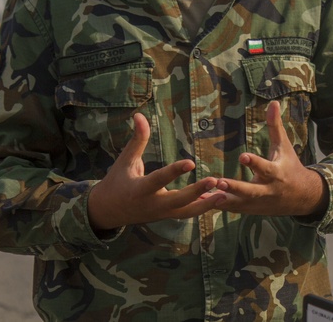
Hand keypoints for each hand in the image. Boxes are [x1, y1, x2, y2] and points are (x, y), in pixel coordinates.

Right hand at [87, 113, 225, 230]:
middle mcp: (151, 205)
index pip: (159, 180)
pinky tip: (218, 199)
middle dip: (196, 192)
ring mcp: (160, 214)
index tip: (191, 163)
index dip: (174, 172)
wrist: (107, 211)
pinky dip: (201, 208)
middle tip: (215, 181)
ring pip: (186, 213)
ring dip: (206, 205)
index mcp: (139, 190)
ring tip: (225, 195)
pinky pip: (186, 214)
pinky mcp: (166, 217)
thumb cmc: (116, 181)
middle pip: (177, 201)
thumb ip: (137, 139)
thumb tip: (139, 115)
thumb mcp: (125, 160)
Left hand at [214, 101, 327, 216]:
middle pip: (251, 191)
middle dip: (236, 188)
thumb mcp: (284, 146)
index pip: (265, 167)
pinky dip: (220, 206)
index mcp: (276, 173)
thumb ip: (275, 126)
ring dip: (223, 200)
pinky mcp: (252, 210)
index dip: (254, 163)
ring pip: (240, 204)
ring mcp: (259, 203)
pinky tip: (203, 201)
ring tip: (205, 195)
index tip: (242, 156)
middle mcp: (268, 190)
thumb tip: (273, 103)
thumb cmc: (290, 166)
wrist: (302, 197)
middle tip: (220, 182)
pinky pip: (234, 209)